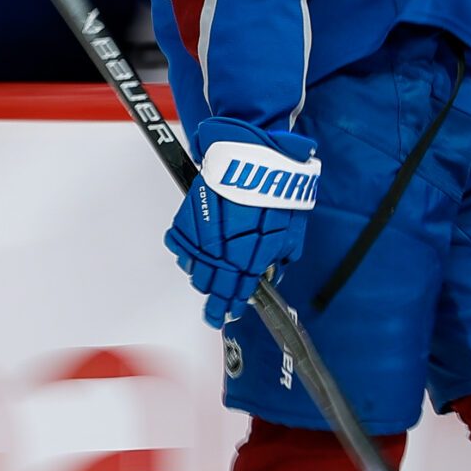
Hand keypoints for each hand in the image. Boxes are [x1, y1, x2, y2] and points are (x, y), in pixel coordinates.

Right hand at [166, 118, 322, 328]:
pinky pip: (179, 246)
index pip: (237, 294)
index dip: (231, 308)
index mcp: (249, 259)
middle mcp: (222, 253)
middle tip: (214, 313)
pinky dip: (186, 253)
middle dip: (214, 302)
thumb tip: (275, 271)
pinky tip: (194, 256)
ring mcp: (201, 238)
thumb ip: (281, 256)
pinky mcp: (187, 219)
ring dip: (202, 277)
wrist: (252, 155)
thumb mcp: (291, 229)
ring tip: (208, 281)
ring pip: (194, 270)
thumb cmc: (274, 188)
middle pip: (212, 288)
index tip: (229, 315)